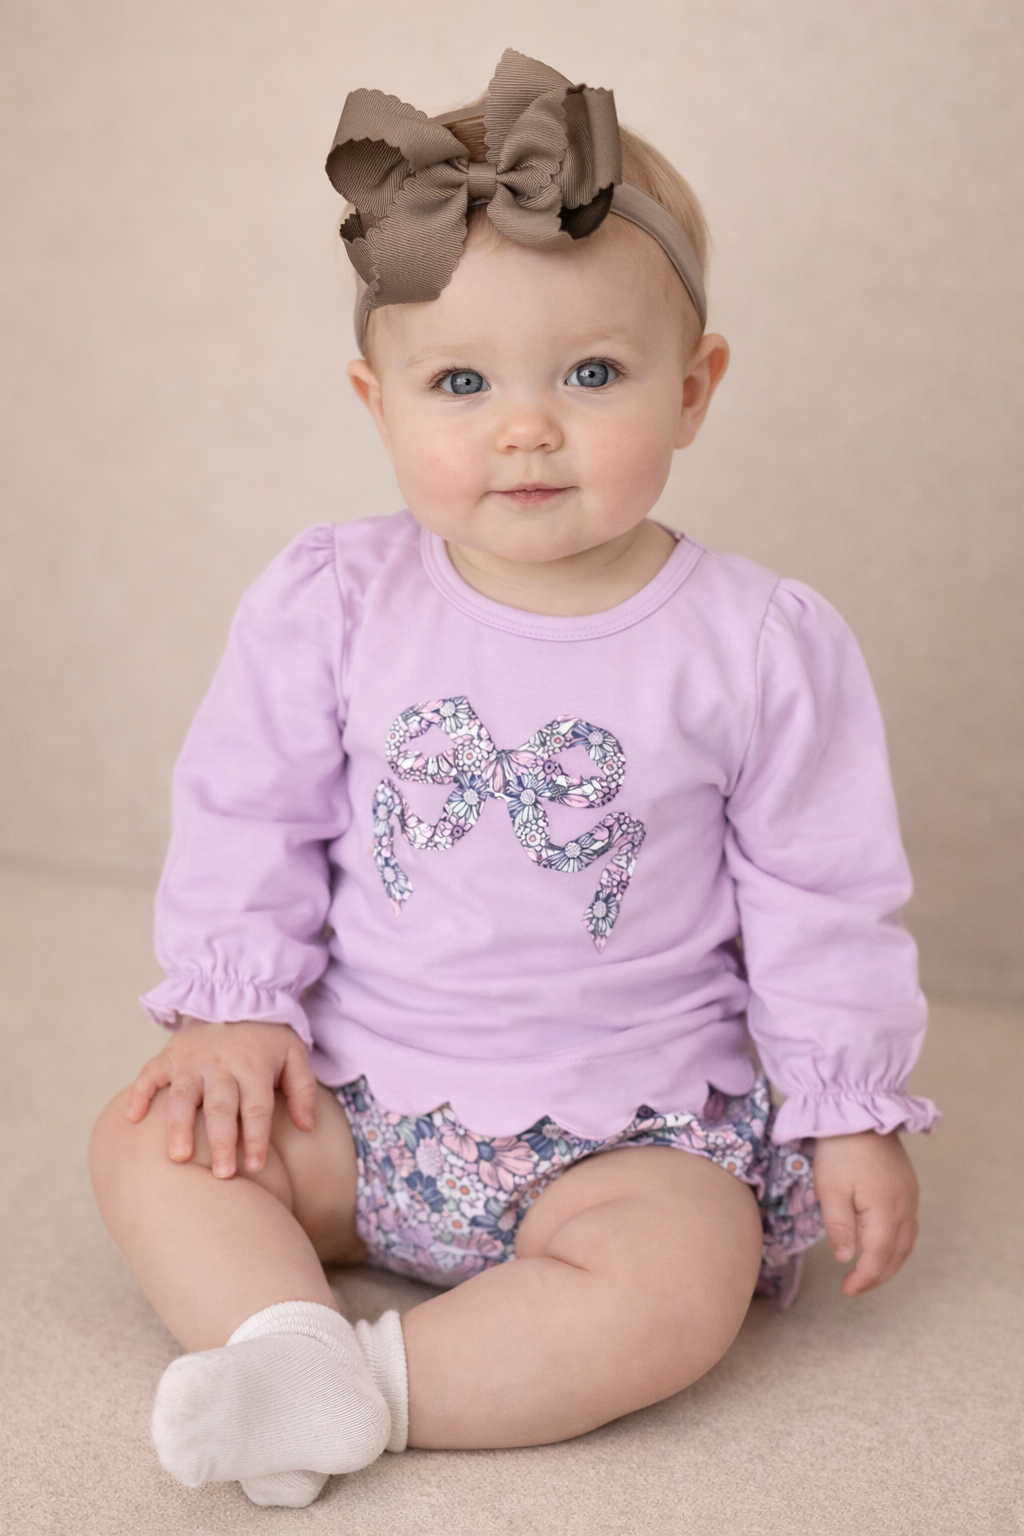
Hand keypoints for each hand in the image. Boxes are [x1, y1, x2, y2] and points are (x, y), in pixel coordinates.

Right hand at [125, 1018, 316, 1178]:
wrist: (234, 997)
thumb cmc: (266, 1038)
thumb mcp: (295, 1055)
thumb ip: (303, 1090)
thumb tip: (307, 1126)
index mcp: (254, 1067)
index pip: (257, 1108)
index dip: (257, 1138)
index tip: (256, 1168)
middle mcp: (222, 1065)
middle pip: (221, 1107)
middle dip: (222, 1141)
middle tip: (222, 1176)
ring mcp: (192, 1060)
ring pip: (184, 1095)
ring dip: (180, 1125)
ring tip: (179, 1156)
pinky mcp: (170, 1055)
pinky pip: (150, 1073)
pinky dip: (139, 1093)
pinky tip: (132, 1118)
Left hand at [813, 1130, 918, 1295]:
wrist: (858, 1111)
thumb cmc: (840, 1149)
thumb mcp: (830, 1189)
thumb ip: (840, 1227)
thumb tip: (847, 1259)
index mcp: (886, 1210)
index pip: (879, 1257)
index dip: (865, 1278)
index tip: (847, 1291)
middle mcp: (905, 1206)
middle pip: (898, 1253)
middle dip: (878, 1275)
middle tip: (855, 1287)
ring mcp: (910, 1195)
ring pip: (907, 1241)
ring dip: (890, 1261)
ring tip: (868, 1272)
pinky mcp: (908, 1186)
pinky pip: (908, 1225)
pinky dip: (896, 1243)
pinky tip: (882, 1244)